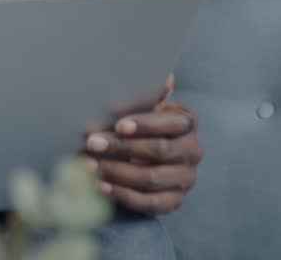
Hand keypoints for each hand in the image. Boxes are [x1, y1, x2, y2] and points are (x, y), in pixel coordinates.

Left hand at [81, 75, 201, 214]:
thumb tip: (166, 78)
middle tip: (92, 143)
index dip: (146, 125)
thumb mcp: (145, 107)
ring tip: (88, 164)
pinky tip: (101, 185)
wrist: (146, 157)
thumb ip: (151, 95)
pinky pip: (149, 202)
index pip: (172, 124)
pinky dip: (122, 194)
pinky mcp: (175, 201)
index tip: (119, 125)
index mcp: (187, 122)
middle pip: (159, 150)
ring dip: (115, 171)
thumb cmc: (142, 125)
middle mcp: (192, 150)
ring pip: (151, 178)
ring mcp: (185, 178)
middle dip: (122, 147)